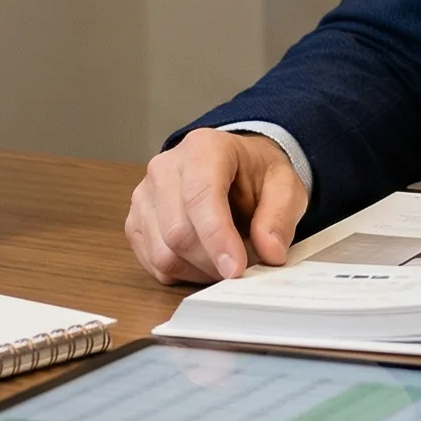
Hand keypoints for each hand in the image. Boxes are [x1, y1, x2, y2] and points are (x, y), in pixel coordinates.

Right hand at [125, 128, 308, 284]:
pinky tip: (203, 260)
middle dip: (213, 261)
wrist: (235, 168)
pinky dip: (182, 273)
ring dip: (199, 270)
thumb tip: (271, 253)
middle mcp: (165, 168)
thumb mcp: (285, 186)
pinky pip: (153, 263)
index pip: (200, 195)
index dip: (217, 238)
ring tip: (224, 259)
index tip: (236, 269)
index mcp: (204, 148)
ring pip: (162, 253)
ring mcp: (144, 195)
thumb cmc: (256, 175)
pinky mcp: (135, 221)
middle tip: (242, 267)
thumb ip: (280, 217)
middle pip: (177, 231)